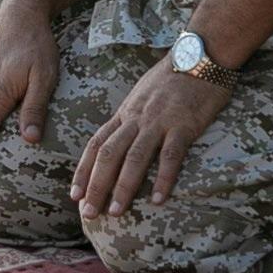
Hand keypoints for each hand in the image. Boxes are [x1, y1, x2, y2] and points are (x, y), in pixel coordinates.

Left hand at [72, 57, 232, 217]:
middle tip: (88, 213)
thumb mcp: (140, 97)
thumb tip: (117, 144)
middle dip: (96, 185)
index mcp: (124, 114)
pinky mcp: (184, 125)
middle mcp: (135, 119)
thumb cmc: (170, 80)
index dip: (83, 171)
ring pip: (134, 157)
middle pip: (108, 155)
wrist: (199, 58)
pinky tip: (159, 199)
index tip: (74, 195)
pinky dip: (163, 178)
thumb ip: (129, 120)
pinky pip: (171, 155)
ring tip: (115, 211)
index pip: (96, 145)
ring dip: (123, 186)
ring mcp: (158, 122)